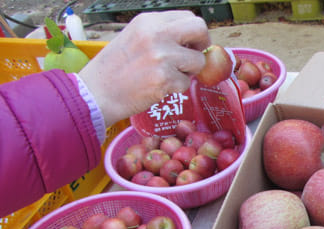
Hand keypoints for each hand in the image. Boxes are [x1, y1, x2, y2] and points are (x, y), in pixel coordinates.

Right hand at [79, 11, 210, 126]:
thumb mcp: (135, 37)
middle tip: (194, 57)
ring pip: (198, 61)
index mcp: (148, 21)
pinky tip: (158, 87)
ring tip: (168, 75)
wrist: (97, 93)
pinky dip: (176, 88)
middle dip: (202, 45)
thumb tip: (191, 40)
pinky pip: (186, 83)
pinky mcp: (164, 79)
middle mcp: (156, 34)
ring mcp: (162, 56)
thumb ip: (161, 34)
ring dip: (188, 72)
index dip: (194, 33)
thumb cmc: (114, 69)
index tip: (191, 45)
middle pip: (199, 29)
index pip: (188, 17)